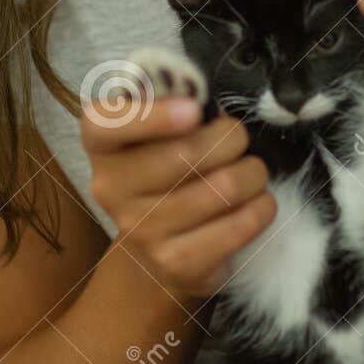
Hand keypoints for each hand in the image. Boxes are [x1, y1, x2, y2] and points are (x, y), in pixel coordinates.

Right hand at [81, 97, 276, 299]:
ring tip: (252, 173)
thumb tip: (213, 99)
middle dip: (232, 138)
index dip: (153, 116)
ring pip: (223, 188)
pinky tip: (258, 203)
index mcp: (102, 143)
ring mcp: (140, 230)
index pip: (107, 124)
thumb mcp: (159, 131)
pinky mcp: (173, 263)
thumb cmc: (167, 168)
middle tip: (239, 140)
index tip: (195, 110)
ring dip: (253, 173)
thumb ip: (175, 103)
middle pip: (185, 153)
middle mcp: (110, 188)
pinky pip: (238, 226)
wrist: (162, 244)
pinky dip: (262, 208)